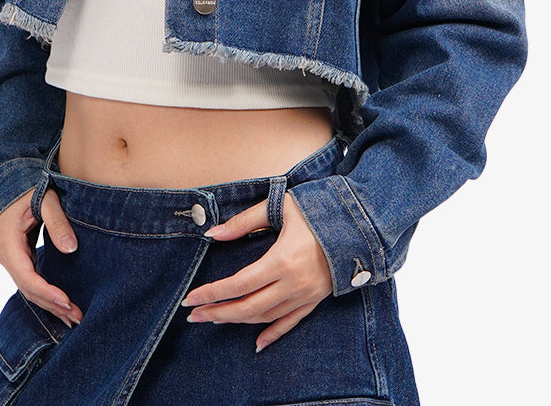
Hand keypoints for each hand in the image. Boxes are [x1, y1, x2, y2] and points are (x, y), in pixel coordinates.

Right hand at [0, 188, 82, 327]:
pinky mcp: (19, 260)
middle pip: (28, 289)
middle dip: (52, 304)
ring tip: (74, 317)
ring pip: (29, 289)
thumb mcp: (45, 200)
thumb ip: (57, 222)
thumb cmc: (28, 190)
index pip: (26, 276)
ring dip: (50, 304)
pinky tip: (62, 304)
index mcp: (8, 243)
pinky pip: (31, 282)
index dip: (46, 291)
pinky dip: (46, 294)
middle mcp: (6, 256)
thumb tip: (71, 249)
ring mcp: (11, 260)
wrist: (9, 186)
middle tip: (77, 316)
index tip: (66, 301)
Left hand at [182, 193, 331, 351]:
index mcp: (282, 260)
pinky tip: (257, 344)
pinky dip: (273, 334)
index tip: (190, 298)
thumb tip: (214, 234)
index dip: (212, 293)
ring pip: (266, 316)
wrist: (359, 221)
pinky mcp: (316, 299)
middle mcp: (294, 283)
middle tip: (194, 315)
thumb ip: (244, 222)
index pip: (239, 284)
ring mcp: (306, 294)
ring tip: (214, 319)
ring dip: (238, 321)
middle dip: (218, 312)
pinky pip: (291, 322)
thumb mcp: (280, 207)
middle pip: (248, 307)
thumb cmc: (318, 209)